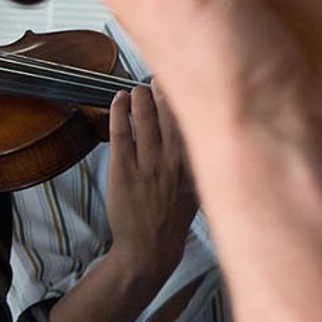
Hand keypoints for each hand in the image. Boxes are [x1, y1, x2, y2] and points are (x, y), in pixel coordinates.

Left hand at [104, 85, 197, 278]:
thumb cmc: (173, 217)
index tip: (188, 77)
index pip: (196, 120)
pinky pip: (121, 132)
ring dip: (141, 96)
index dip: (191, 94)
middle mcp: (175, 160)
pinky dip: (120, 111)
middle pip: (172, 112)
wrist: (150, 249)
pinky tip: (119, 98)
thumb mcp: (199, 188)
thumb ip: (199, 159)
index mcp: (196, 163)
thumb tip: (202, 129)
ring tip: (138, 87)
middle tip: (161, 73)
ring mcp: (148, 165)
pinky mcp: (124, 171)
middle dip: (166, 87)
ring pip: (146, 118)